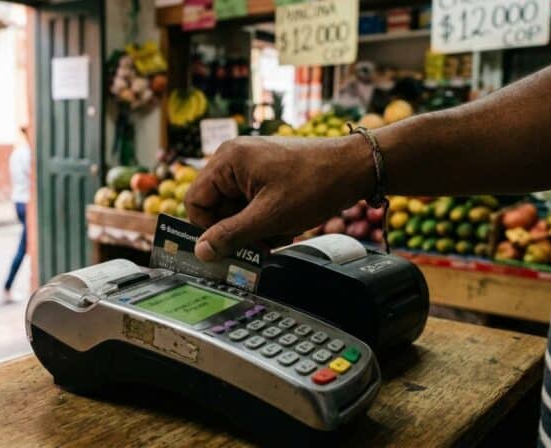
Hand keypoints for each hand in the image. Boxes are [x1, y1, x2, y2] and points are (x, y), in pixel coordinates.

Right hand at [185, 136, 373, 260]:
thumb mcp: (269, 217)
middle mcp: (234, 159)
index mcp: (227, 160)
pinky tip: (285, 227)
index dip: (208, 229)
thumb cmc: (315, 184)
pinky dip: (265, 221)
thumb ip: (231, 235)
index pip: (195, 202)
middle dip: (236, 230)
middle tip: (258, 246)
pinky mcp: (266, 175)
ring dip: (253, 229)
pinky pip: (252, 205)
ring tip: (278, 234)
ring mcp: (251, 166)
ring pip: (235, 210)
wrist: (355, 167)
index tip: (229, 246)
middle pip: (216, 207)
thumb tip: (201, 252)